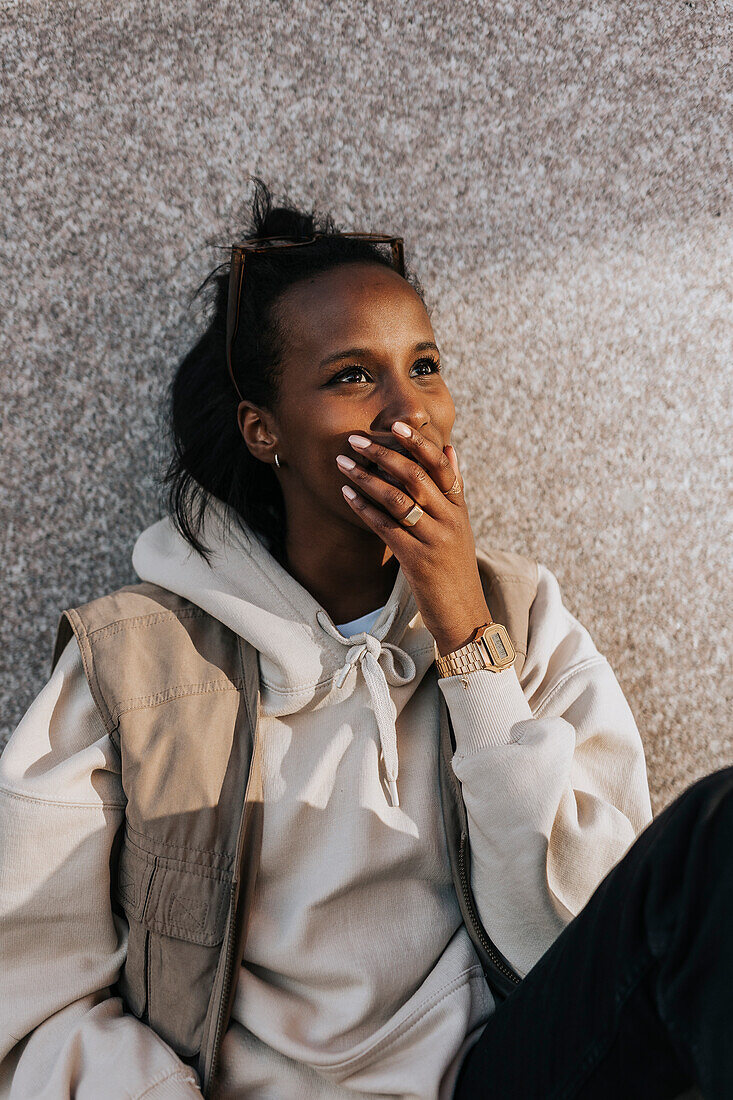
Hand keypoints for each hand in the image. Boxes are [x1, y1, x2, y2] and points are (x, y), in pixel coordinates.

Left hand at [337, 421, 491, 656]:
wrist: (464, 615)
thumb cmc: (455, 569)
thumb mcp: (460, 526)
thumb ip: (453, 488)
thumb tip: (448, 447)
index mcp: (459, 510)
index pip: (442, 466)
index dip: (418, 443)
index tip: (396, 424)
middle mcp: (450, 520)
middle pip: (416, 476)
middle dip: (383, 454)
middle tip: (356, 440)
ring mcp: (435, 540)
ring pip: (398, 499)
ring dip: (366, 478)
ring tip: (343, 463)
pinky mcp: (418, 561)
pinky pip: (386, 528)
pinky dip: (365, 509)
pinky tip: (347, 496)